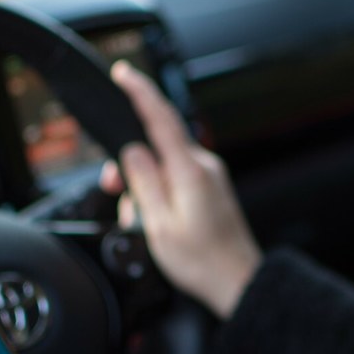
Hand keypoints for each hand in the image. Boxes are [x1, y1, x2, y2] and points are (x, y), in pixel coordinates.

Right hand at [101, 61, 261, 318]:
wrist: (237, 280)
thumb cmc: (201, 261)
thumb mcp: (159, 225)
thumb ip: (143, 182)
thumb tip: (133, 151)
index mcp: (190, 171)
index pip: (161, 118)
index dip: (140, 91)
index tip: (123, 73)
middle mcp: (203, 166)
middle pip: (155, 146)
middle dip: (129, 166)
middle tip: (116, 193)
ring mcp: (208, 176)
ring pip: (161, 166)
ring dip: (143, 189)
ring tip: (145, 224)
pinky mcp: (209, 188)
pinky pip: (174, 179)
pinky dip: (158, 195)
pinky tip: (158, 222)